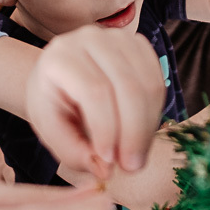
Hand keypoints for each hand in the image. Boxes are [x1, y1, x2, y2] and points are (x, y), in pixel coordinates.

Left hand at [27, 26, 164, 178]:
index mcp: (61, 56)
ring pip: (148, 85)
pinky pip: (158, 82)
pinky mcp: (139, 46)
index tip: (110, 162)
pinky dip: (155, 113)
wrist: (59, 77)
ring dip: (147, 128)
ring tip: (136, 155)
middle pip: (128, 87)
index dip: (107, 129)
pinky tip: (142, 133)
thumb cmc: (53, 104)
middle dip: (134, 134)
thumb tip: (105, 170)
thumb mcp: (51, 131)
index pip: (94, 92)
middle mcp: (90, 39)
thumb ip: (73, 152)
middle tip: (131, 167)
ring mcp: (118, 38)